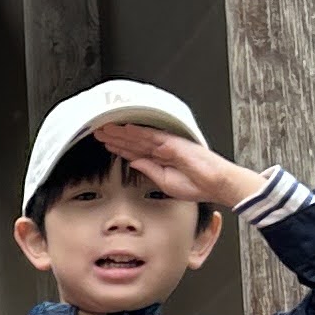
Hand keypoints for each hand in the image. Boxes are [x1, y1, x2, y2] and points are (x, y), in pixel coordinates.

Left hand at [91, 122, 266, 214]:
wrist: (216, 184)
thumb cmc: (197, 185)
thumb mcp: (165, 183)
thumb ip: (149, 171)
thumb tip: (133, 162)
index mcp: (160, 160)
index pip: (135, 152)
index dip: (119, 148)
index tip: (105, 144)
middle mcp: (162, 150)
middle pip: (133, 141)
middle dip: (115, 137)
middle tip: (98, 132)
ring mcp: (167, 145)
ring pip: (139, 136)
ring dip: (121, 133)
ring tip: (105, 129)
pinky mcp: (173, 143)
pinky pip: (152, 135)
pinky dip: (137, 131)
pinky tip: (125, 129)